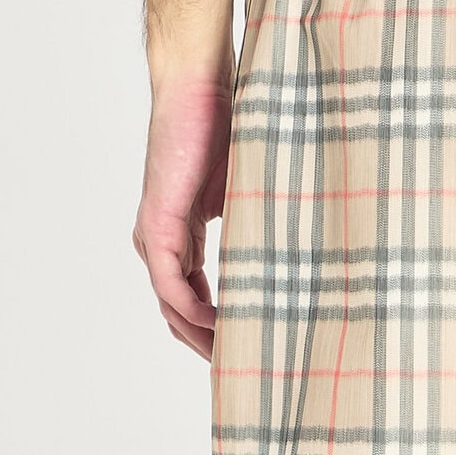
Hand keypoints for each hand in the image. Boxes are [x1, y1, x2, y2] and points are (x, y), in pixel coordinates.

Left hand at [133, 79, 232, 360]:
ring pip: (171, 305)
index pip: (192, 294)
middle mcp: (160, 239)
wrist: (200, 87)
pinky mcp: (157, 225)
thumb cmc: (227, 124)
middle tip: (241, 367)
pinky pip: (170, 285)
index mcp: (181, 233)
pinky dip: (192, 310)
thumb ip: (257, 225)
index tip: (246, 346)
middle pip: (177, 311)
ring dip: (200, 335)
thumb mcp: (248, 190)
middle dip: (207, 343)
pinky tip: (218, 328)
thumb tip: (300, 252)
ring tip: (233, 359)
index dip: (215, 326)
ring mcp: (155, 234)